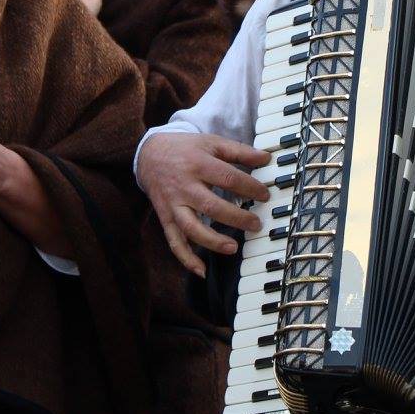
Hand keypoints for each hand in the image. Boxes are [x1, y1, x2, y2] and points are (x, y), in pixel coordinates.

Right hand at [136, 132, 270, 277]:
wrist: (148, 154)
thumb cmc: (185, 149)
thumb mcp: (211, 142)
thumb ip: (238, 150)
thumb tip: (266, 157)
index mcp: (198, 164)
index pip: (228, 178)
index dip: (249, 188)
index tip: (265, 195)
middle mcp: (185, 186)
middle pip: (211, 206)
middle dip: (236, 218)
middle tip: (256, 224)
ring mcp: (174, 204)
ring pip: (191, 227)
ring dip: (212, 241)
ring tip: (233, 247)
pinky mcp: (166, 217)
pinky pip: (174, 240)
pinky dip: (185, 258)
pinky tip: (200, 270)